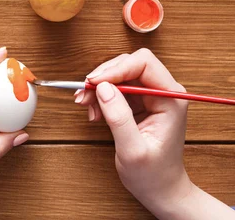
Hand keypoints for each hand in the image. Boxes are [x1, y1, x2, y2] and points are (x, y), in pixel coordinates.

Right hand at [75, 48, 191, 214]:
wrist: (159, 189)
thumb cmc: (153, 175)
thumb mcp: (132, 150)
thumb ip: (119, 117)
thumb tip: (103, 88)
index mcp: (171, 99)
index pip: (143, 64)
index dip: (115, 69)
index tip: (93, 83)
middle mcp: (163, 92)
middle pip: (129, 64)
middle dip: (104, 77)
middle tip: (84, 93)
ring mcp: (151, 96)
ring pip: (119, 74)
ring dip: (98, 87)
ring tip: (86, 106)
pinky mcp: (139, 102)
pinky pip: (116, 88)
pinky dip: (100, 96)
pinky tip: (94, 112)